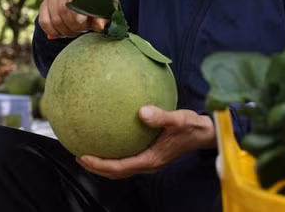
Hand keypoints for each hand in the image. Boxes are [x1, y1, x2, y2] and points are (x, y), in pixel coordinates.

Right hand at [38, 0, 106, 38]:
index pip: (74, 4)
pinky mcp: (45, 3)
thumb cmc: (93, 8)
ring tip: (72, 31)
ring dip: (63, 31)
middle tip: (78, 31)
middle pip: (63, 12)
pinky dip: (51, 31)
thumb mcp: (100, 13)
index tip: (84, 27)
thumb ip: (101, 18)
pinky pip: (44, 21)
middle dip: (71, 27)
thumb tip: (100, 26)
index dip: (78, 21)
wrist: (83, 3)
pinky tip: (60, 33)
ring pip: (54, 19)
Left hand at [76, 106, 215, 178]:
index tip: (83, 156)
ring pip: (122, 168)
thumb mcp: (178, 119)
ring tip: (90, 152)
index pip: (119, 167)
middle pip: (116, 172)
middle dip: (96, 167)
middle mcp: (149, 164)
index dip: (99, 164)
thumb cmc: (192, 126)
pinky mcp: (152, 155)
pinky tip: (111, 140)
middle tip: (79, 156)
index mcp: (151, 159)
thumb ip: (160, 117)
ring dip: (105, 164)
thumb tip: (141, 111)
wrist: (205, 134)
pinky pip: (129, 159)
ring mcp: (150, 161)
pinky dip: (116, 155)